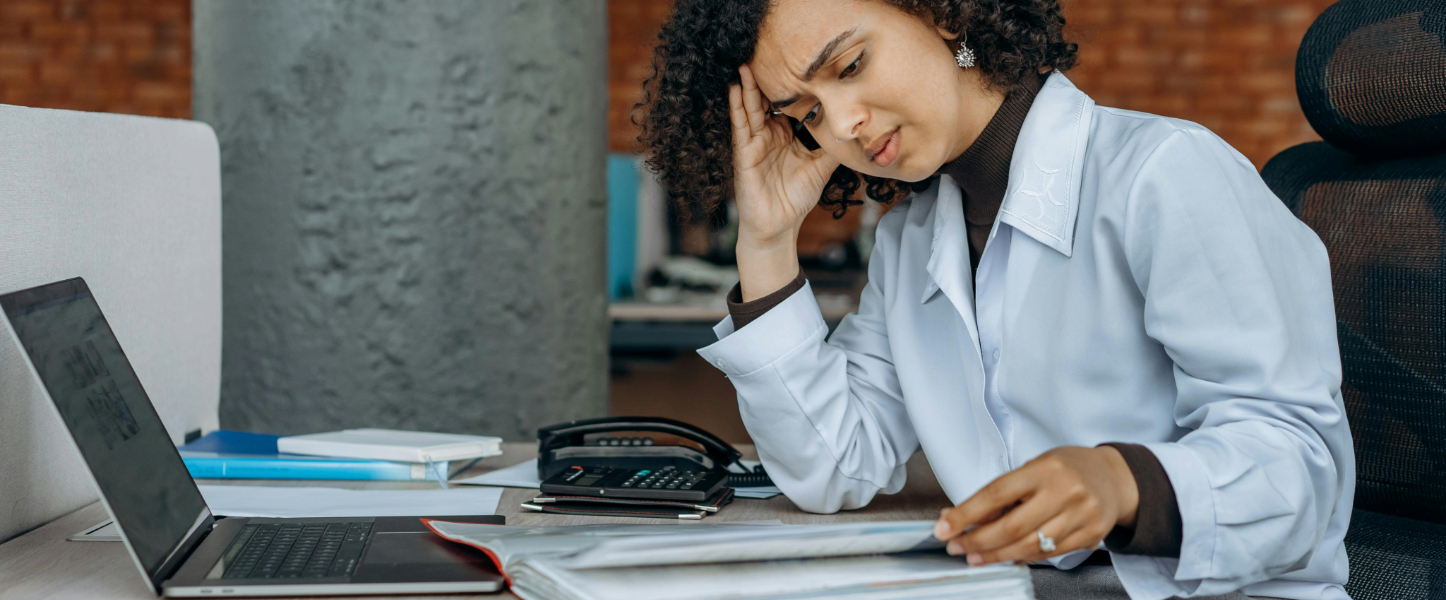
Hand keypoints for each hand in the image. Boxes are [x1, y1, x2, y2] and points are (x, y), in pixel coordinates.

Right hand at [728, 64, 839, 299]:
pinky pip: (740, 127)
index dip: (791, 88)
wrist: (780, 227)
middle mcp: (768, 136)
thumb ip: (833, 146)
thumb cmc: (796, 198)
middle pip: (766, 102)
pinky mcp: (744, 154)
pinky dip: (737, 108)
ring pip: (751, 109)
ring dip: (748, 87)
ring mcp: (754, 144)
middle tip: (767, 54)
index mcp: (785, 136)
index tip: (798, 66)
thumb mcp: (822, 167)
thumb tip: (856, 130)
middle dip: (766, 80)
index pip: (787, 106)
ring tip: (746, 64)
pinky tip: (736, 89)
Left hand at [932, 446, 1138, 565]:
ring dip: (996, 555)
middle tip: (956, 547)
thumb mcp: (1034, 468)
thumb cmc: (1067, 469)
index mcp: (1045, 469)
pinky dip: (1023, 557)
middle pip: (1011, 526)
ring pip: (1029, 546)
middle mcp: (1065, 492)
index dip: (966, 513)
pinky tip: (1006, 557)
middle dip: (977, 541)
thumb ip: (1001, 493)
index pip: (997, 493)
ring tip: (975, 557)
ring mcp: (1080, 516)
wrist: (1115, 478)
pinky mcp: (1090, 536)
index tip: (943, 528)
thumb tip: (958, 516)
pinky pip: (1048, 554)